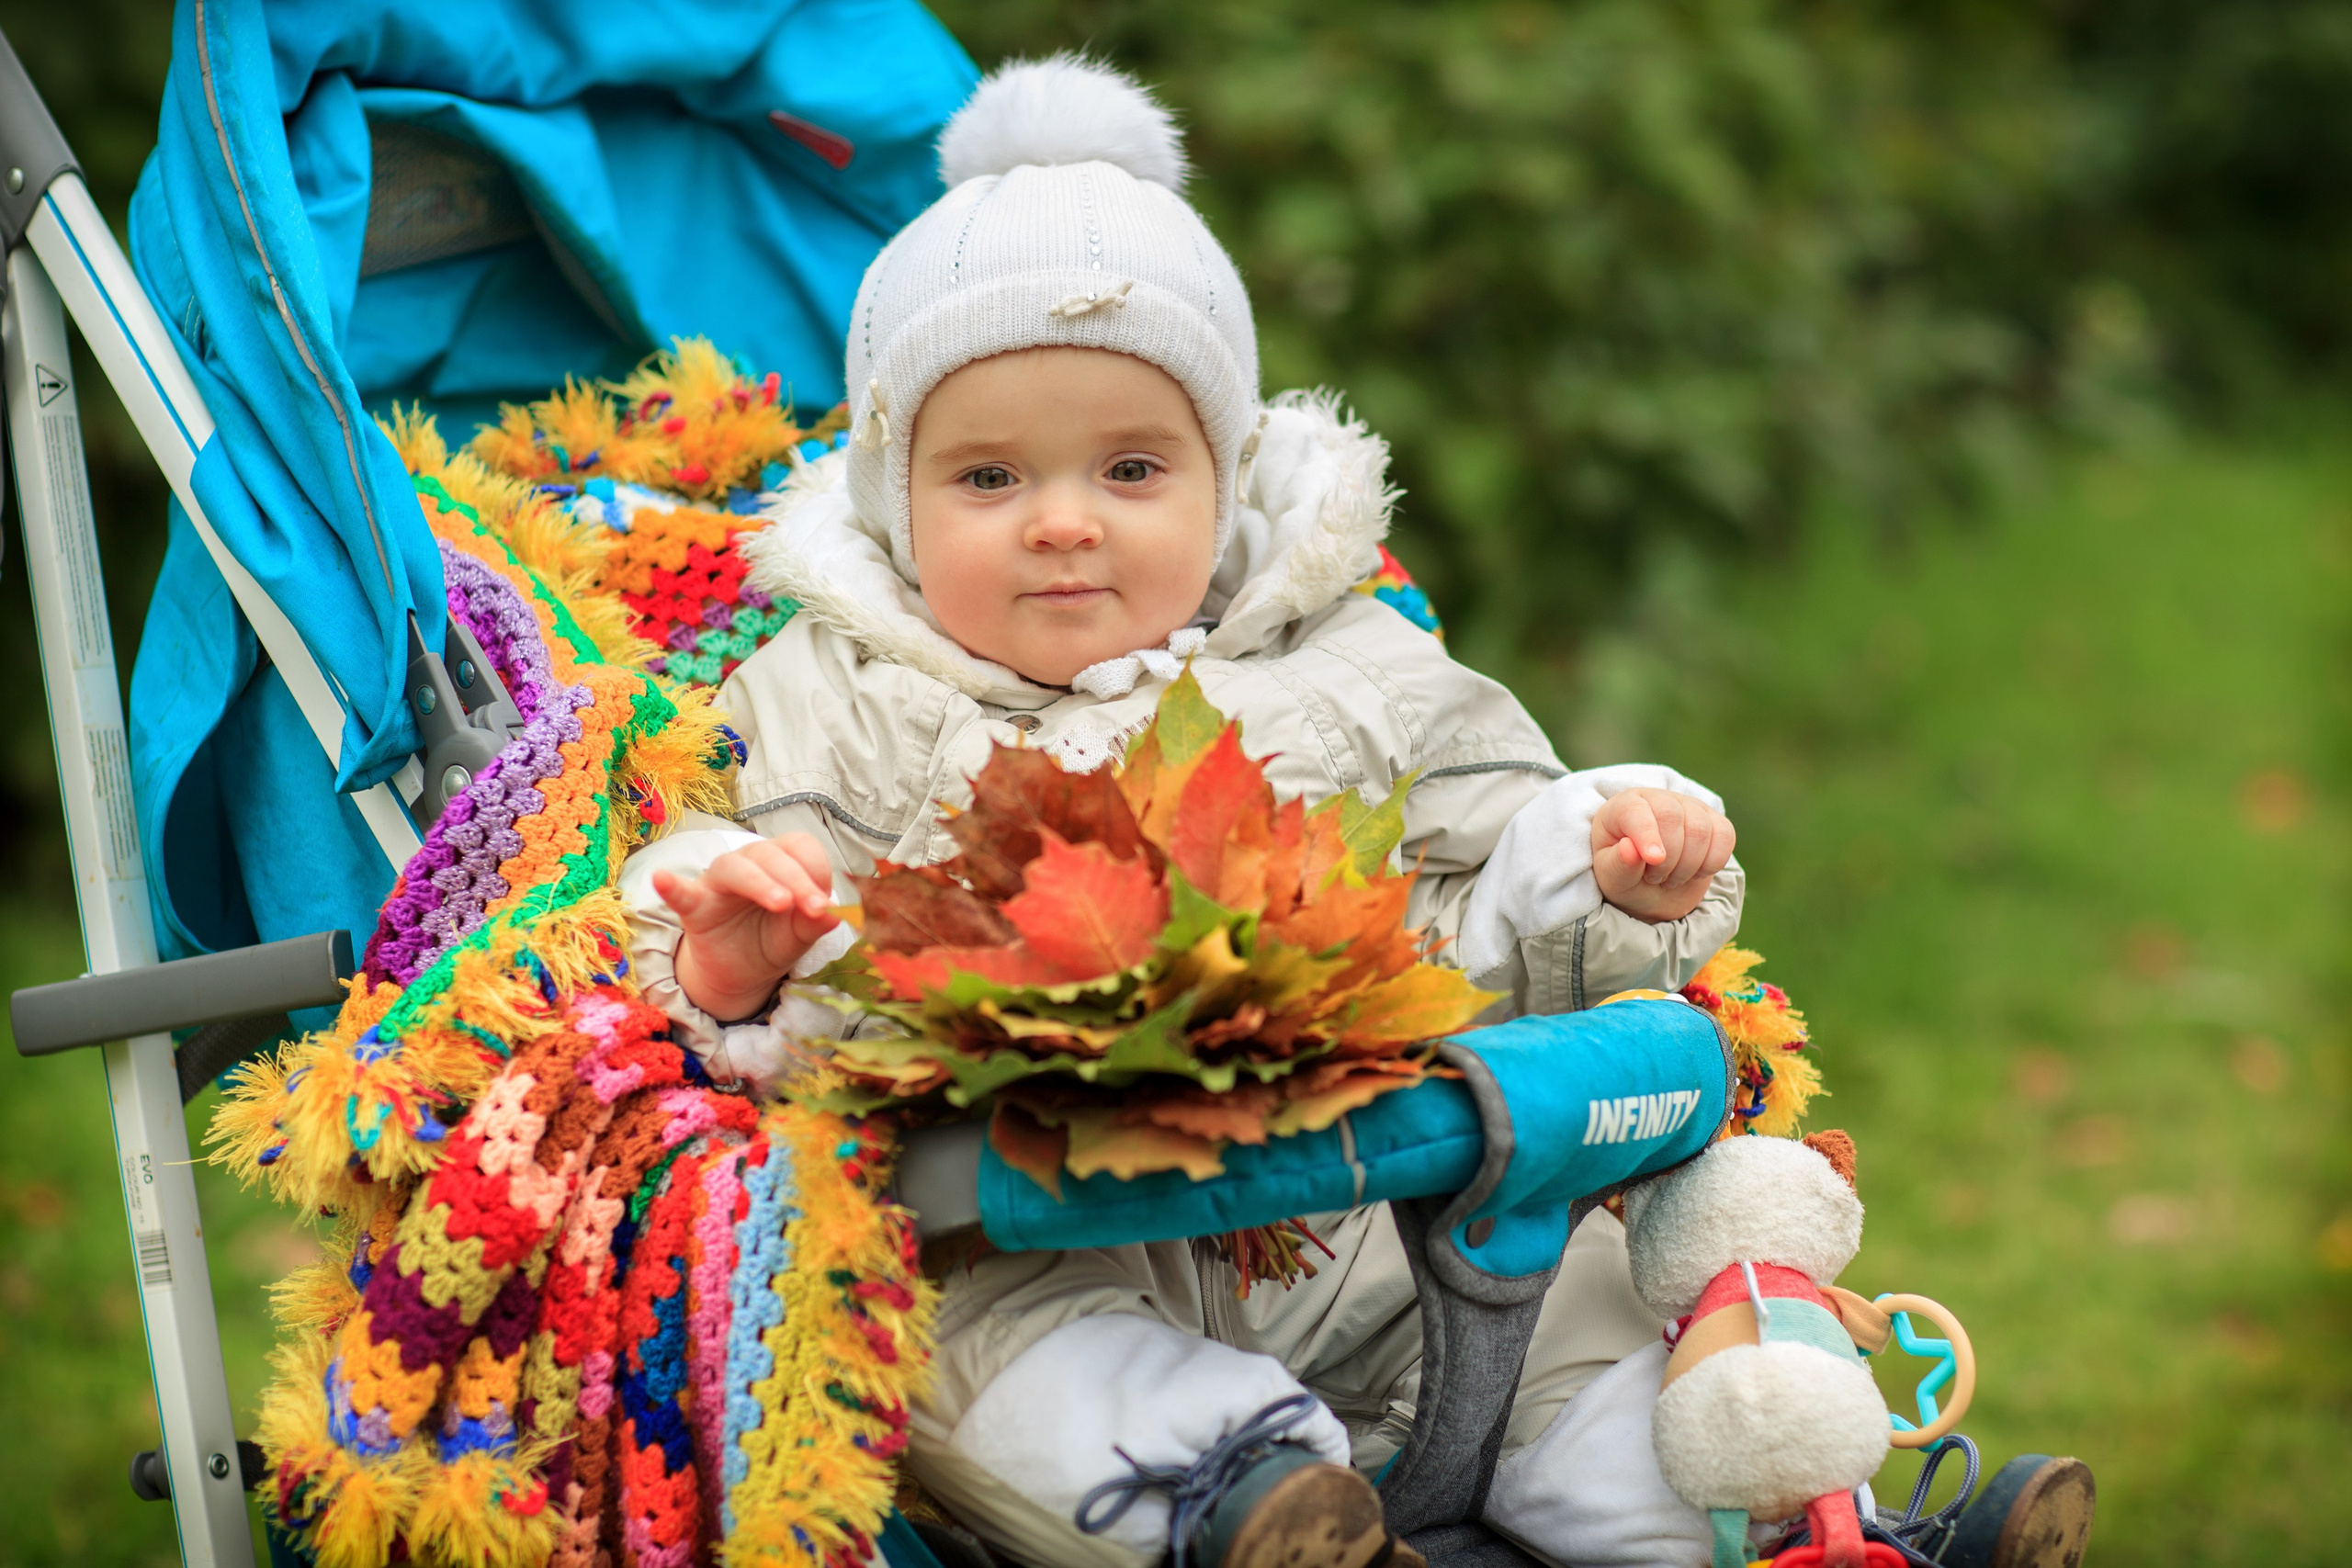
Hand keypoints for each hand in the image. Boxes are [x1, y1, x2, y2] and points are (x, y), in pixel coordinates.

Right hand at [655, 834, 840, 1021]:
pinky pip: (681, 892)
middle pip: (770, 854)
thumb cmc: (772, 939)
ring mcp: (718, 882)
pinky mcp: (695, 906)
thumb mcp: (800, 935)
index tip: (826, 904)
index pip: (801, 848)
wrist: (740, 972)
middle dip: (796, 880)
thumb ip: (816, 922)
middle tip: (814, 909)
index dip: (817, 871)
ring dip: (759, 882)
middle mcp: (750, 863)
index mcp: (781, 861)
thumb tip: (838, 913)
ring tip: (780, 903)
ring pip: (734, 867)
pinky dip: (672, 886)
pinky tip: (662, 879)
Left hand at [1590, 788, 1735, 923]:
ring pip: (1700, 829)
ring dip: (1688, 865)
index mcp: (1623, 806)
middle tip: (1654, 878)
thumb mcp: (1612, 878)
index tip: (1653, 860)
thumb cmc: (1626, 877)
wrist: (1652, 890)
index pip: (1636, 811)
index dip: (1646, 835)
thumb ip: (1618, 865)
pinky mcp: (1715, 822)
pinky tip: (1695, 873)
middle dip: (1667, 858)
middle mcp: (1658, 799)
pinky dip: (1712, 862)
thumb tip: (1629, 849)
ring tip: (1670, 878)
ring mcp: (1690, 808)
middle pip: (1671, 817)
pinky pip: (1725, 836)